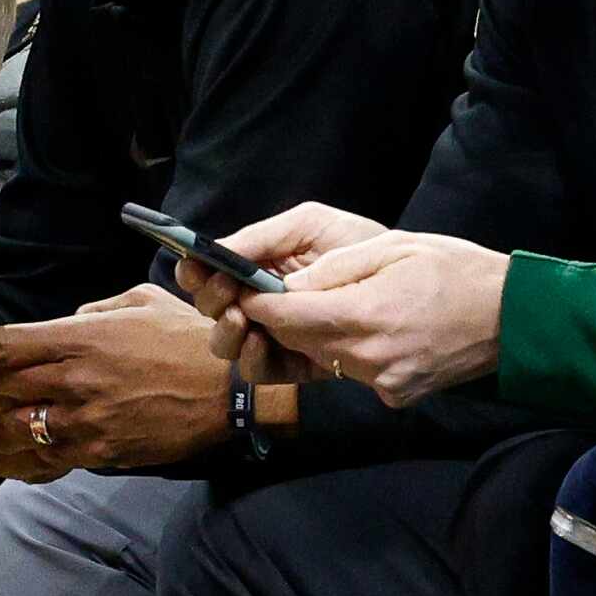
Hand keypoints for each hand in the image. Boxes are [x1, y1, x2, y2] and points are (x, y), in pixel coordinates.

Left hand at [0, 285, 230, 475]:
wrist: (234, 393)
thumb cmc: (190, 341)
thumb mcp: (142, 302)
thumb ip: (94, 310)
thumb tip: (65, 322)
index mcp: (83, 338)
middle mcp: (75, 381)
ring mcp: (85, 422)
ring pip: (6, 430)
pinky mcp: (99, 453)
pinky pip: (38, 462)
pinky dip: (9, 459)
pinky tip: (1, 452)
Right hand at [184, 201, 386, 346]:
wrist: (403, 279)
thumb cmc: (355, 244)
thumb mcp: (311, 225)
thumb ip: (265, 236)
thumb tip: (220, 250)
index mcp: (255, 266)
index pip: (207, 271)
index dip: (193, 271)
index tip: (196, 267)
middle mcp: (256, 301)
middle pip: (209, 309)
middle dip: (210, 299)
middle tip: (228, 291)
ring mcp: (273, 333)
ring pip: (227, 343)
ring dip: (225, 331)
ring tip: (241, 317)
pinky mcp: (294, 361)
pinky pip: (259, 370)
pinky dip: (252, 358)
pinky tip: (260, 340)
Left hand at [224, 225, 508, 407]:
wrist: (513, 317)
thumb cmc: (458, 270)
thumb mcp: (394, 248)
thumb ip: (333, 269)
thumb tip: (286, 286)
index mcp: (364, 317)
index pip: (284, 316)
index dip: (258, 301)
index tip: (246, 287)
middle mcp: (367, 360)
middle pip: (297, 342)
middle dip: (281, 318)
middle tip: (280, 292)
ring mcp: (382, 383)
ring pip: (324, 359)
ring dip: (317, 335)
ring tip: (338, 305)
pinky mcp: (395, 396)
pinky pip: (354, 372)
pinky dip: (353, 351)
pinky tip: (378, 329)